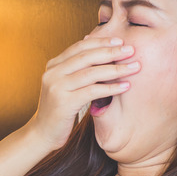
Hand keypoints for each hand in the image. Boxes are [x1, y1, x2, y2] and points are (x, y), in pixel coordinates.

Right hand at [25, 36, 139, 149]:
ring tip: (134, 67)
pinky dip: (111, 88)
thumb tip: (98, 52)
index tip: (120, 41)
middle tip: (131, 50)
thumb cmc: (59, 110)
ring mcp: (56, 87)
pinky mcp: (64, 103)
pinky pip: (92, 91)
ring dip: (116, 69)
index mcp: (53, 66)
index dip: (101, 42)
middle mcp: (52, 73)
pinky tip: (125, 86)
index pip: (79, 47)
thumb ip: (76, 70)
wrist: (42, 134)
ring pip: (91, 73)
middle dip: (111, 52)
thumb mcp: (64, 85)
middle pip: (86, 57)